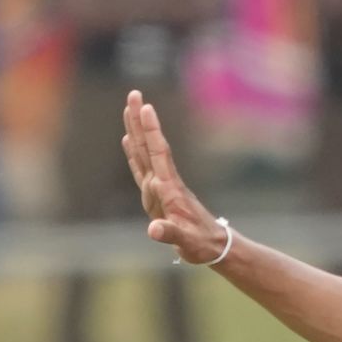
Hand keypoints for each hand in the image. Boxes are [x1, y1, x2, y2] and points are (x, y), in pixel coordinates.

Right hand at [121, 89, 228, 265]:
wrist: (213, 247)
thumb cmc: (201, 245)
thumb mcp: (186, 242)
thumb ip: (170, 234)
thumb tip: (154, 230)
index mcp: (169, 190)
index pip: (159, 154)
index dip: (151, 131)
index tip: (147, 108)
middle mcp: (163, 183)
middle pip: (149, 146)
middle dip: (140, 121)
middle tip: (135, 94)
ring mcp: (160, 187)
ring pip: (144, 153)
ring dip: (136, 130)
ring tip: (130, 108)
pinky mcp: (157, 194)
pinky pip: (142, 168)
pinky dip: (134, 153)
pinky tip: (128, 140)